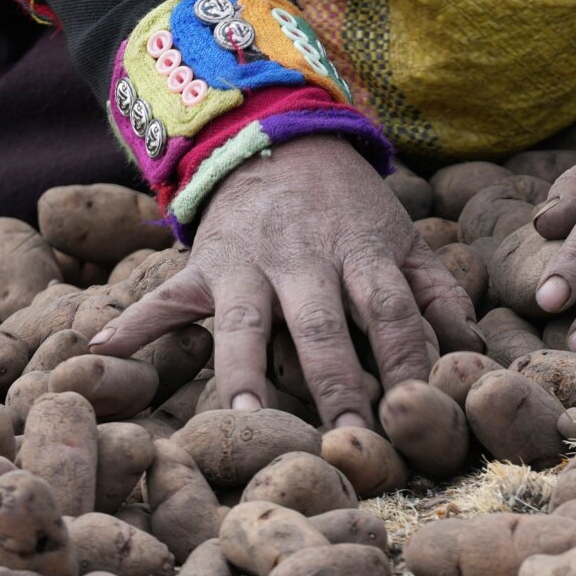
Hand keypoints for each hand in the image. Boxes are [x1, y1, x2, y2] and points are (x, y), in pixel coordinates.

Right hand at [89, 136, 480, 426]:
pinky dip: (131, 325)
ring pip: (243, 323)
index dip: (406, 364)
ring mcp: (248, 263)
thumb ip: (440, 295)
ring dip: (240, 372)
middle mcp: (305, 260)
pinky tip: (99, 355)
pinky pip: (163, 297)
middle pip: (322, 327)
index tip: (415, 415)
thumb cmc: (351, 206)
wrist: (277, 133)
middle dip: (334, 385)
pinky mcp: (203, 264)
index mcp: (363, 254)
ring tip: (239, 420)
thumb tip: (476, 357)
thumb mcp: (402, 238)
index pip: (392, 314)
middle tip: (344, 443)